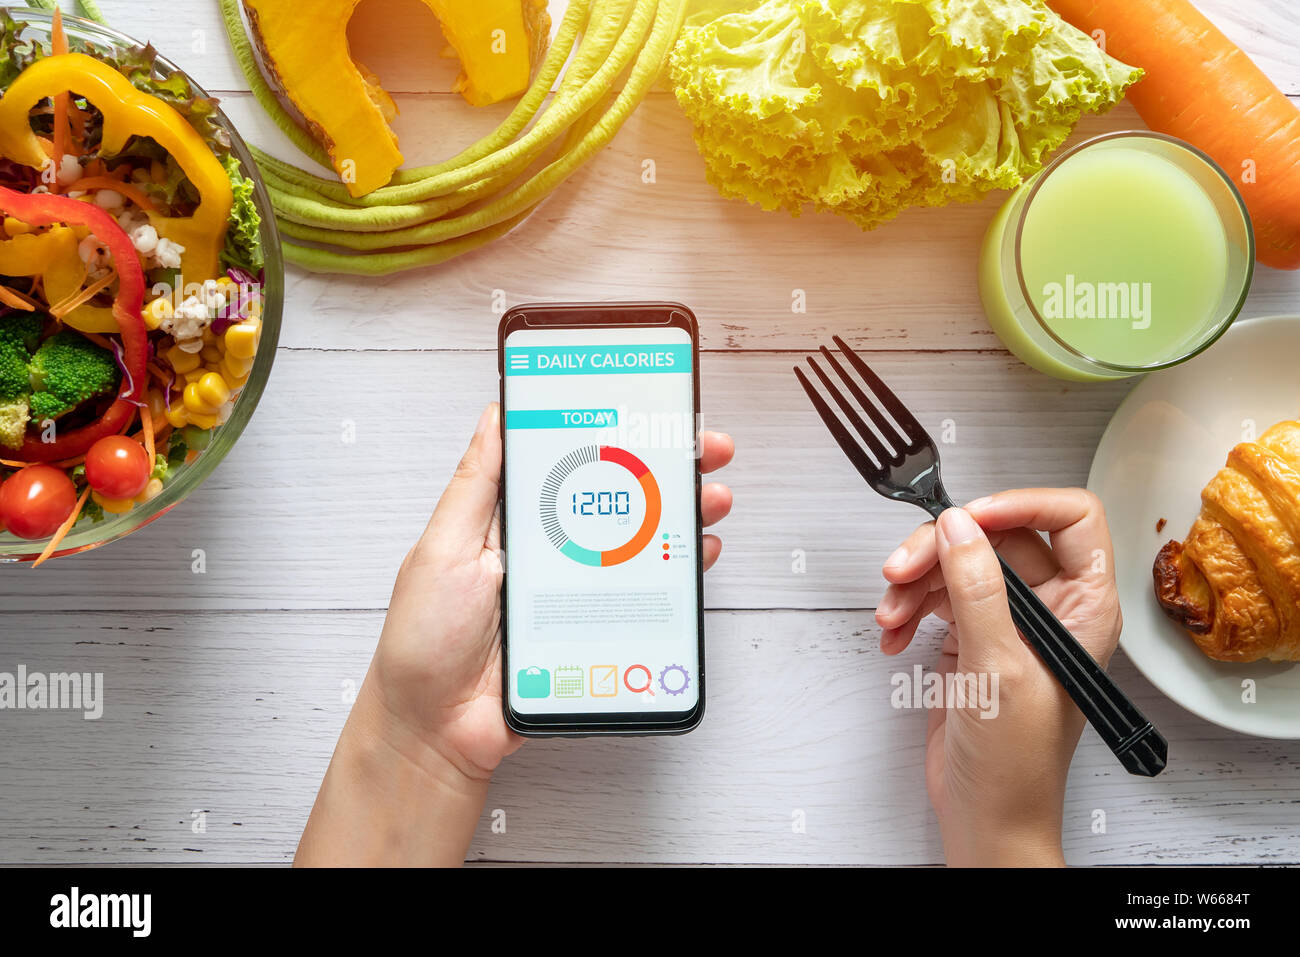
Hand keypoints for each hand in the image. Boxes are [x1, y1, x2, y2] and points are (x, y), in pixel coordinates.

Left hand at [297, 403, 733, 864]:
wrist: (436, 731)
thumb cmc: (424, 641)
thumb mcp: (442, 549)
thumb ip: (475, 485)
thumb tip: (497, 414)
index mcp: (512, 520)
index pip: (570, 461)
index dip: (612, 432)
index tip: (649, 408)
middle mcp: (551, 549)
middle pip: (617, 498)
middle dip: (666, 468)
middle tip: (706, 447)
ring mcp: (577, 590)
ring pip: (640, 543)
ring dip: (682, 516)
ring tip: (712, 496)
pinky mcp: (597, 630)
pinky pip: (646, 598)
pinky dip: (678, 574)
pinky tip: (697, 555)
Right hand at [874, 489, 1121, 866]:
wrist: (986, 816)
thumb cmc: (1017, 763)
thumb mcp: (997, 667)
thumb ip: (978, 590)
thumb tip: (958, 527)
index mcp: (1084, 606)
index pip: (1070, 519)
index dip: (1020, 505)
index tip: (966, 516)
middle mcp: (1051, 607)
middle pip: (996, 538)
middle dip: (941, 549)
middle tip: (901, 568)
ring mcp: (1008, 622)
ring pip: (958, 565)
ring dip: (915, 583)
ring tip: (890, 614)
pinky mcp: (972, 638)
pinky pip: (936, 598)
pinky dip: (908, 610)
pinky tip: (893, 635)